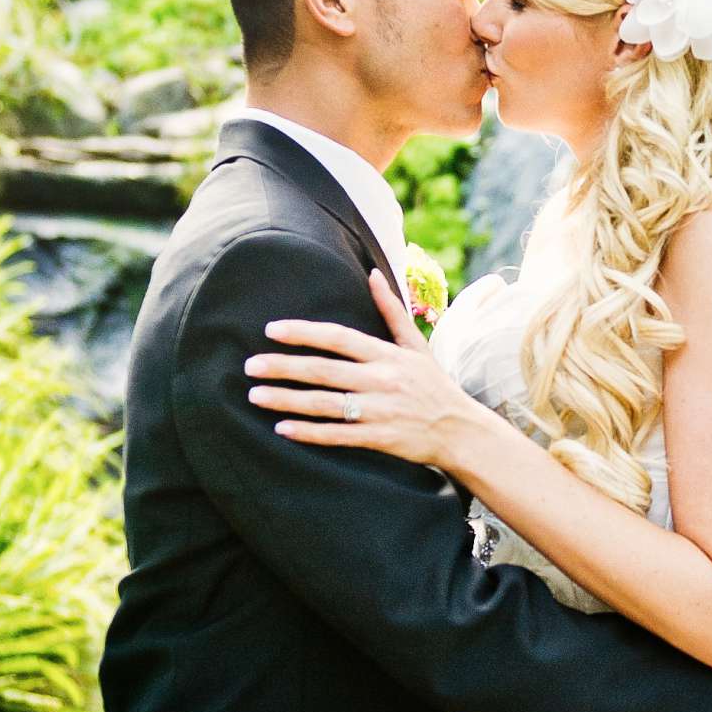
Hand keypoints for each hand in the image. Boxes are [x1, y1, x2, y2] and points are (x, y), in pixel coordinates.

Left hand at [244, 269, 475, 470]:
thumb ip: (391, 310)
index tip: (272, 330)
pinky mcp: (379, 439)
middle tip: (250, 365)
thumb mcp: (416, 345)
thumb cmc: (434, 385)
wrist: (461, 430)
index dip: (304, 333)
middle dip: (284, 367)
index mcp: (387, 355)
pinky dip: (309, 433)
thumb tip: (372, 272)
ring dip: (287, 400)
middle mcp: (381, 381)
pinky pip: (337, 436)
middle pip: (324, 371)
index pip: (338, 338)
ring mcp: (379, 411)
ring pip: (325, 404)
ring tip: (256, 396)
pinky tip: (283, 429)